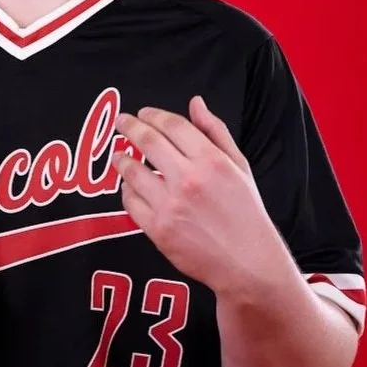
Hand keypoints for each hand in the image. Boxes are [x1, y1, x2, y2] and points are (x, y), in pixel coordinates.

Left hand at [113, 96, 286, 296]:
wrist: (248, 264)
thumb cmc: (245, 213)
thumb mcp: (239, 166)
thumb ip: (215, 131)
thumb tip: (195, 103)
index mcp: (212, 161)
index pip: (173, 125)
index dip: (153, 115)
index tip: (143, 113)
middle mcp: (189, 179)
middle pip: (148, 141)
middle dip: (129, 126)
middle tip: (121, 121)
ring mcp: (172, 205)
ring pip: (132, 171)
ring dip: (121, 158)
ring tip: (118, 155)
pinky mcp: (159, 230)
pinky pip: (130, 202)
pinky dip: (126, 190)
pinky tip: (129, 185)